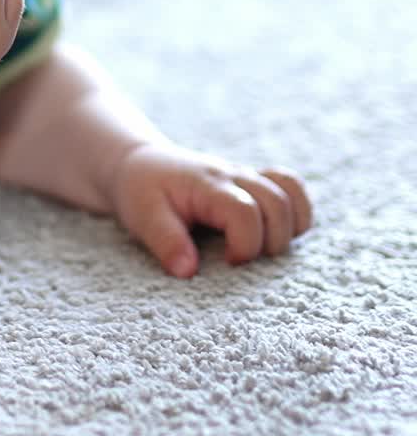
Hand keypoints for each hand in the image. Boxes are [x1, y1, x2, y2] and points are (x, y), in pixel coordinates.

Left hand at [111, 143, 312, 278]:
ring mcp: (246, 176)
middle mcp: (233, 176)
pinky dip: (296, 210)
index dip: (244, 245)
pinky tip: (275, 231)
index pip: (245, 212)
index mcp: (207, 185)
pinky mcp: (253, 182)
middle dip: (271, 241)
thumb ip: (165, 241)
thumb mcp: (142, 215)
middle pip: (277, 204)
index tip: (227, 263)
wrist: (139, 163)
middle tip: (243, 259)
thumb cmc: (141, 190)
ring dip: (289, 227)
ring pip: (291, 194)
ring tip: (261, 248)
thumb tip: (188, 271)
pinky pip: (292, 187)